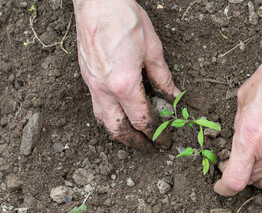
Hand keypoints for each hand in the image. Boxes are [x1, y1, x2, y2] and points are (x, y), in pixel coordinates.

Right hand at [73, 0, 179, 148]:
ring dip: (119, 133)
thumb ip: (164, 78)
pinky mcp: (86, 78)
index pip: (142, 120)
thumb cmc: (125, 20)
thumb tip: (175, 96)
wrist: (97, 2)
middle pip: (118, 129)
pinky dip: (109, 118)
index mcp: (123, 85)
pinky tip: (119, 115)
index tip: (165, 140)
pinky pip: (96, 107)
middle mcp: (104, 90)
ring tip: (134, 137)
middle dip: (135, 143)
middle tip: (149, 148)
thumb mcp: (152, 50)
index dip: (156, 133)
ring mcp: (91, 85)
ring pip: (103, 121)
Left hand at [214, 0, 261, 195]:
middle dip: (241, 177)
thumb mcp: (244, 97)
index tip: (220, 186)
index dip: (224, 188)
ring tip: (257, 164)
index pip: (235, 180)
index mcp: (251, 137)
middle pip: (253, 181)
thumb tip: (240, 138)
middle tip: (238, 165)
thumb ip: (240, 124)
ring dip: (261, 178)